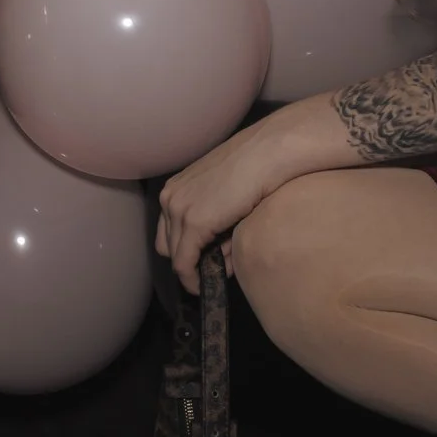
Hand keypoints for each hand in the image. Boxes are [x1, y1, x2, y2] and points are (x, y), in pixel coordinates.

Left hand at [156, 113, 311, 294]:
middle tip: (212, 268)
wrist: (269, 152)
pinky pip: (184, 263)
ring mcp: (178, 209)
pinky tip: (206, 283)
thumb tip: (219, 259)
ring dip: (196, 268)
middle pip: (167, 245)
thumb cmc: (256, 167)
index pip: (168, 231)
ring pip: (176, 256)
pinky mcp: (194, 222)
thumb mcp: (226, 195)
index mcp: (177, 187)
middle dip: (187, 261)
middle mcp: (170, 197)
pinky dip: (193, 278)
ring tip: (222, 270)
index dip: (184, 252)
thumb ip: (216, 225)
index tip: (202, 264)